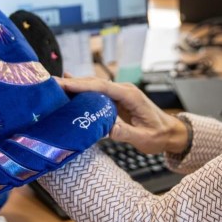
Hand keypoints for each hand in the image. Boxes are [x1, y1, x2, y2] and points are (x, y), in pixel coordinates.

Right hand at [56, 76, 188, 154]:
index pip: (102, 87)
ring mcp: (119, 94)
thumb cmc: (159, 135)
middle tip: (51, 83)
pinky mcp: (116, 100)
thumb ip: (125, 133)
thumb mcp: (143, 138)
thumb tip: (106, 130)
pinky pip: (97, 93)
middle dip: (73, 82)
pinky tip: (68, 85)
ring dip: (75, 84)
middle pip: (94, 83)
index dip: (82, 85)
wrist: (170, 132)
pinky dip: (82, 90)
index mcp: (130, 96)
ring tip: (54, 84)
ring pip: (94, 86)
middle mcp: (123, 90)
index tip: (64, 83)